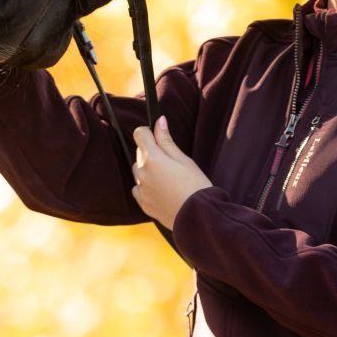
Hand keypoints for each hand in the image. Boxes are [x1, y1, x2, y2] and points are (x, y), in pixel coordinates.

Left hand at [131, 116, 213, 230]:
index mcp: (152, 158)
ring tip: (168, 177)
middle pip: (139, 153)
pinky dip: (146, 186)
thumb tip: (159, 121)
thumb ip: (166, 140)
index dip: (149, 132)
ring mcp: (141, 189)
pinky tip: (162, 189)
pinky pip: (138, 189)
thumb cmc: (195, 184)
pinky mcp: (143, 203)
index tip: (159, 136)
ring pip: (138, 171)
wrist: (197, 216)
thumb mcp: (183, 159)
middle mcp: (142, 173)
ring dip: (147, 169)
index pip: (139, 134)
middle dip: (151, 151)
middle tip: (171, 161)